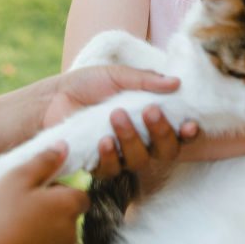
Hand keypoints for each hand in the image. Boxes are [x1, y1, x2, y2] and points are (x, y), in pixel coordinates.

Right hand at [0, 145, 88, 243]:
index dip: (60, 192)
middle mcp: (71, 234)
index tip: (37, 193)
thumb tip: (64, 147)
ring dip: (42, 235)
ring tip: (10, 232)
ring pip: (55, 242)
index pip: (79, 196)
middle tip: (19, 211)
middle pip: (67, 219)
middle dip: (51, 214)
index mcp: (68, 207)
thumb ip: (44, 161)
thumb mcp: (17, 178)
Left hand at [44, 66, 196, 176]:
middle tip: (150, 111)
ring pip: (140, 159)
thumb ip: (146, 80)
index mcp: (151, 119)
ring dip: (132, 138)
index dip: (188, 133)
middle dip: (162, 132)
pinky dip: (110, 155)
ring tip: (116, 115)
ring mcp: (122, 155)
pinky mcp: (99, 165)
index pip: (179, 133)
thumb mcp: (118, 75)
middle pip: (166, 150)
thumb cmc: (89, 84)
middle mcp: (142, 141)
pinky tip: (104, 141)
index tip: (190, 125)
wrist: (55, 96)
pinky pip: (112, 169)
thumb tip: (176, 83)